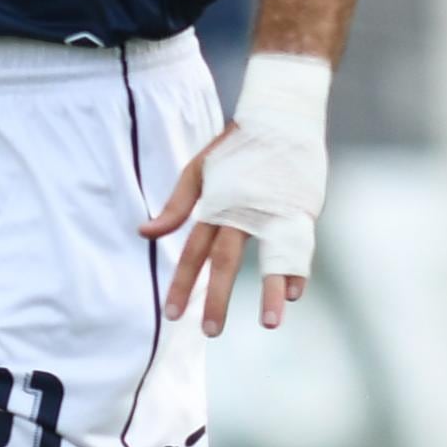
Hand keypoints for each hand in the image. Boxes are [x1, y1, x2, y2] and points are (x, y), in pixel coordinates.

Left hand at [138, 55, 328, 335]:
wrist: (282, 115)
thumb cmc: (238, 145)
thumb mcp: (200, 170)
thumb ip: (176, 206)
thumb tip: (143, 233)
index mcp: (217, 205)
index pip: (194, 251)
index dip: (183, 283)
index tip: (172, 315)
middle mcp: (244, 212)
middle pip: (226, 260)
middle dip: (217, 297)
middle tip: (210, 332)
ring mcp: (276, 212)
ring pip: (271, 257)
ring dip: (270, 291)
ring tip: (270, 324)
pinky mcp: (302, 210)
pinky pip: (300, 245)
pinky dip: (298, 269)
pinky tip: (294, 294)